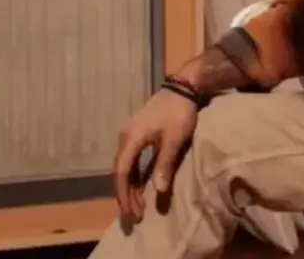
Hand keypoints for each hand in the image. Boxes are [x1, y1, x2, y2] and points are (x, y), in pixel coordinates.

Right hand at [111, 90, 197, 221]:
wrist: (183, 88)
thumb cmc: (179, 113)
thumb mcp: (174, 140)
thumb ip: (164, 165)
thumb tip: (158, 191)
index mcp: (131, 138)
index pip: (122, 172)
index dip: (125, 194)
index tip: (132, 211)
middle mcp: (125, 137)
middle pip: (120, 171)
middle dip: (126, 194)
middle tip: (136, 215)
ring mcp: (129, 134)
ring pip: (124, 166)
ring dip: (130, 186)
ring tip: (138, 205)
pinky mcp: (137, 133)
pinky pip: (130, 159)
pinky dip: (134, 175)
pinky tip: (140, 186)